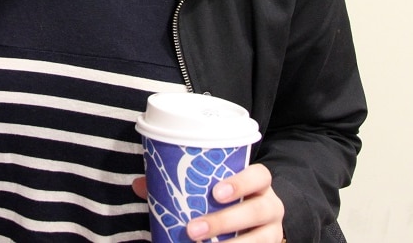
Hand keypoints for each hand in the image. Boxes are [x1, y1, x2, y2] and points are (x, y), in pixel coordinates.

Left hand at [132, 163, 283, 241]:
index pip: (260, 175)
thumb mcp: (211, 187)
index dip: (241, 182)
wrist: (256, 222)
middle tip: (193, 229)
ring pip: (262, 239)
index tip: (215, 192)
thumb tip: (139, 185)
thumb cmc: (226, 198)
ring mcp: (273, 232)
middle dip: (225, 221)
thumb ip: (180, 184)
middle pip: (257, 210)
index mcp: (259, 182)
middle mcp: (271, 206)